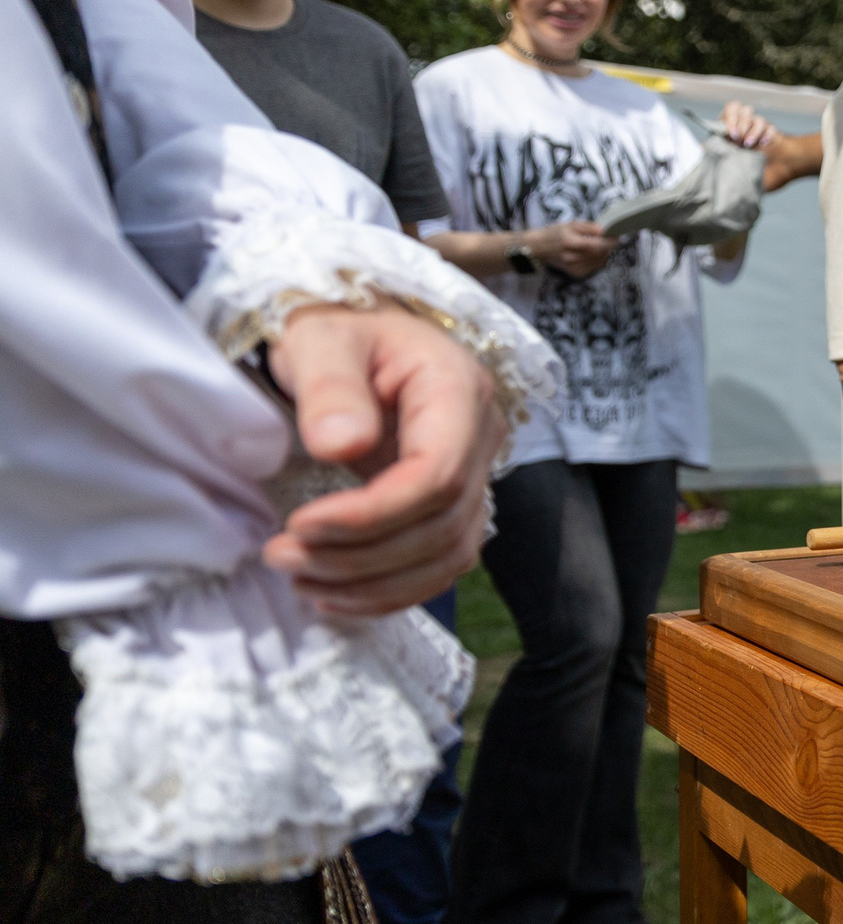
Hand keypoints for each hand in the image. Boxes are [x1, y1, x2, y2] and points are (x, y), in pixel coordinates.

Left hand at [261, 305, 506, 616]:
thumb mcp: (319, 340)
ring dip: (375, 582)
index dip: (372, 515)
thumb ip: (329, 388)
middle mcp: (480, 435)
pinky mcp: (455, 501)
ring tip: (299, 578)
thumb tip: (339, 447)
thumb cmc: (336, 331)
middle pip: (443, 525)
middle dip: (362, 556)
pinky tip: (335, 592)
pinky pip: (441, 563)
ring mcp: (475, 472)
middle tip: (281, 557)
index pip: (436, 476)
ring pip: (448, 554)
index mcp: (457, 389)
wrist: (355, 334)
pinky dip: (391, 590)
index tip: (300, 525)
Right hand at [534, 219, 617, 277]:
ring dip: (604, 253)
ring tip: (602, 245)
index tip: (617, 236)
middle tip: (612, 239)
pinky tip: (594, 254)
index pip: (594, 245)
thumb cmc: (556, 233)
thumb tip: (605, 230)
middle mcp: (571, 257)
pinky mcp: (576, 274)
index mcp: (569, 243)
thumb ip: (589, 227)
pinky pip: (594, 267)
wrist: (540, 247)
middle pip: (598, 254)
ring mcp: (574, 268)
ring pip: (598, 262)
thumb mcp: (571, 224)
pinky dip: (598, 260)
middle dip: (608, 247)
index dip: (608, 242)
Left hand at [721, 100, 779, 149]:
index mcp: (732, 114)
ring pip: (759, 121)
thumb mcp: (723, 139)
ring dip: (753, 133)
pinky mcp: (768, 130)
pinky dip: (767, 136)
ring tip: (747, 144)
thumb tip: (716, 140)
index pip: (732, 107)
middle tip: (737, 141)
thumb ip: (720, 137)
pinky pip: (771, 130)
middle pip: (747, 112)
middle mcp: (746, 115)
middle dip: (742, 128)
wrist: (748, 151)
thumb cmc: (731, 143)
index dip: (731, 119)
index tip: (732, 133)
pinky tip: (762, 144)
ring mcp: (758, 122)